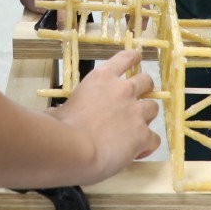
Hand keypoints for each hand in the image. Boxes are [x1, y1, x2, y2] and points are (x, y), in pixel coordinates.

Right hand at [48, 49, 159, 179]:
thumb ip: (64, 108)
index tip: (138, 57)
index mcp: (102, 78)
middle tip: (139, 99)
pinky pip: (154, 139)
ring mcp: (135, 111)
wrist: (74, 149)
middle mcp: (123, 90)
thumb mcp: (60, 108)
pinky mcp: (143, 134)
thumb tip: (56, 114)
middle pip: (146, 81)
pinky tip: (138, 152)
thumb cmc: (60, 128)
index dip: (134, 57)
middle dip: (146, 89)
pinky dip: (147, 145)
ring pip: (154, 108)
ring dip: (146, 117)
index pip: (125, 58)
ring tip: (137, 128)